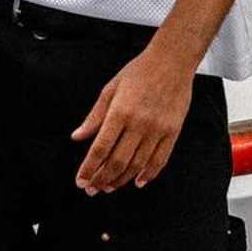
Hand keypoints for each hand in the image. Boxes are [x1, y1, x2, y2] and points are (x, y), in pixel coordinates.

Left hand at [71, 43, 196, 193]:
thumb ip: (94, 116)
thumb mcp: (110, 89)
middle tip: (92, 189)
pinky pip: (160, 160)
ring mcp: (158, 129)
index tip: (81, 180)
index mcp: (120, 112)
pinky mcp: (173, 132)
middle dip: (102, 179)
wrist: (172, 61)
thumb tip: (78, 137)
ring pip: (137, 164)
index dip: (89, 168)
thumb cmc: (139, 72)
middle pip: (118, 161)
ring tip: (109, 186)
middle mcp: (139, 124)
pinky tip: (138, 181)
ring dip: (121, 180)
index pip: (100, 148)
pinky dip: (149, 174)